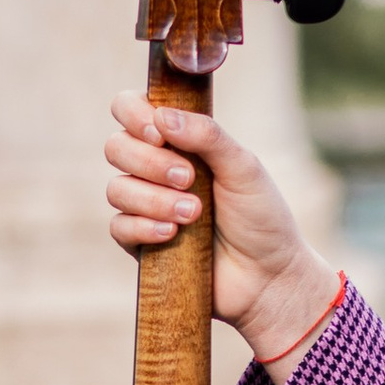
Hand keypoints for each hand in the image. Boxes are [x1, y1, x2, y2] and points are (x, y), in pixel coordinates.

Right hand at [103, 93, 341, 375]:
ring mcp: (146, 205)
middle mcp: (156, 168)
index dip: (134, 114)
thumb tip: (162, 116)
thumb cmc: (261, 217)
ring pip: (116, 188)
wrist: (268, 276)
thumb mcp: (244, 168)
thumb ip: (207, 136)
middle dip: (149, 161)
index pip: (131, 108)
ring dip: (153, 199)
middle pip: (116, 147)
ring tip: (193, 214)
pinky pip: (120, 226)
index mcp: (179, 140)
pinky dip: (144, 227)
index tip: (160, 133)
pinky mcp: (141, 241)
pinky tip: (172, 234)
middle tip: (188, 179)